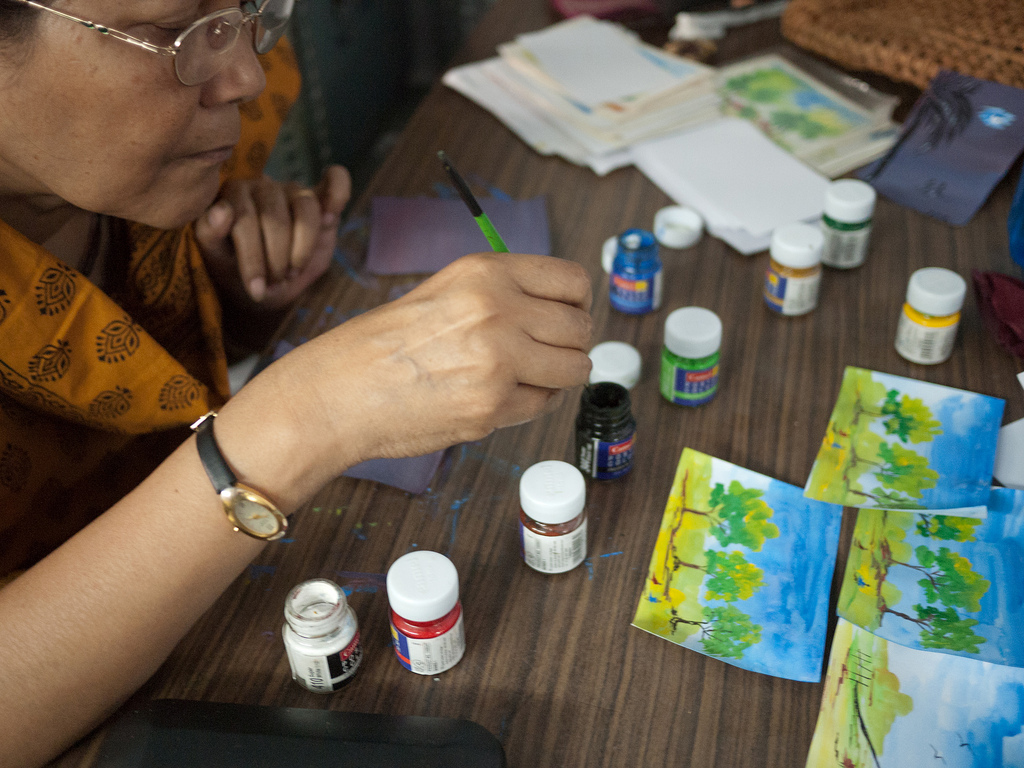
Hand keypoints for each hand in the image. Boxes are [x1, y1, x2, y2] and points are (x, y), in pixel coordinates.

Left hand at [195, 165, 350, 310]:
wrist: (265, 283)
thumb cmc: (235, 268)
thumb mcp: (216, 258)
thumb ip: (210, 233)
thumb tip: (222, 210)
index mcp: (232, 195)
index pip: (243, 217)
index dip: (252, 257)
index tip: (256, 290)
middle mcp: (263, 186)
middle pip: (275, 218)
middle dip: (276, 259)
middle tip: (275, 283)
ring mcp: (293, 190)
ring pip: (306, 209)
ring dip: (302, 248)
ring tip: (293, 271)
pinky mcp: (320, 197)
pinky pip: (335, 180)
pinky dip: (338, 194)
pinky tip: (330, 219)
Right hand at [249, 252, 593, 476]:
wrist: (341, 392)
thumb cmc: (383, 344)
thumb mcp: (446, 290)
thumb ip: (502, 292)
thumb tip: (558, 310)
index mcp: (487, 274)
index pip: (574, 282)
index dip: (578, 304)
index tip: (569, 317)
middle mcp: (499, 311)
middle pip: (580, 328)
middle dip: (570, 344)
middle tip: (546, 353)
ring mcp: (499, 362)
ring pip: (574, 369)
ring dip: (558, 376)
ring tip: (526, 377)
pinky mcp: (494, 407)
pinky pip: (544, 404)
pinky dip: (530, 403)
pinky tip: (500, 396)